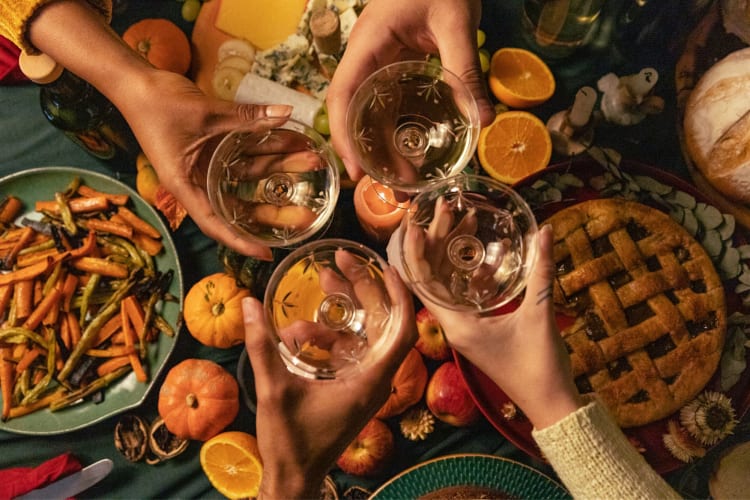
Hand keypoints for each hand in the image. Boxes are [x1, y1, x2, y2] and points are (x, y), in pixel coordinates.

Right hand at [114, 69, 293, 258]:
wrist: (137, 80)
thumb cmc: (158, 104)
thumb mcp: (206, 113)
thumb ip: (247, 116)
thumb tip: (286, 113)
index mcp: (186, 186)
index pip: (217, 224)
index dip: (241, 241)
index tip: (267, 254)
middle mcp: (199, 180)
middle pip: (241, 203)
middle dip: (275, 208)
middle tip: (308, 213)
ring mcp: (208, 163)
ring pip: (250, 174)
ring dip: (280, 167)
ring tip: (312, 161)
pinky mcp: (215, 146)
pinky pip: (246, 152)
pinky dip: (267, 148)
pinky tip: (293, 142)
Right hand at [243, 266, 416, 497]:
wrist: (293, 479)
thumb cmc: (290, 442)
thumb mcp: (274, 391)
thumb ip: (262, 347)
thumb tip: (249, 304)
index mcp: (370, 381)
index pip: (402, 331)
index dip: (400, 296)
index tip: (386, 268)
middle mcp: (375, 380)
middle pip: (382, 323)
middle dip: (363, 289)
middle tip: (338, 262)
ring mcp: (365, 384)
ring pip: (364, 335)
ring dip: (343, 310)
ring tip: (320, 284)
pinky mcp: (352, 387)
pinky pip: (349, 350)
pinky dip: (331, 335)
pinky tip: (300, 330)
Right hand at [326, 0, 495, 180]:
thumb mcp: (456, 22)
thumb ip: (466, 69)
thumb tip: (485, 120)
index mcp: (368, 45)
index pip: (342, 95)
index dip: (345, 136)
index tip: (358, 171)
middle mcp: (366, 59)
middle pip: (354, 114)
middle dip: (369, 156)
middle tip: (394, 191)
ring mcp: (379, 64)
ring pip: (370, 114)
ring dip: (383, 150)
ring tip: (406, 184)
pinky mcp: (395, 67)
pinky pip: (389, 106)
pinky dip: (397, 133)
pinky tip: (412, 155)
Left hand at [412, 225, 584, 428]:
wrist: (550, 404)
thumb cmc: (539, 365)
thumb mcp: (539, 315)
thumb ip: (541, 272)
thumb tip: (545, 231)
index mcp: (456, 324)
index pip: (422, 283)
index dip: (415, 252)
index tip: (414, 223)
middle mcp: (453, 325)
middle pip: (432, 277)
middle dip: (437, 241)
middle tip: (445, 209)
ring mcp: (464, 328)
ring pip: (448, 284)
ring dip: (453, 254)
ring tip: (462, 220)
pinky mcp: (477, 330)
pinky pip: (465, 295)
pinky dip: (471, 273)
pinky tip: (487, 254)